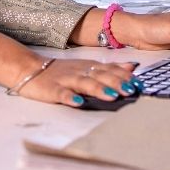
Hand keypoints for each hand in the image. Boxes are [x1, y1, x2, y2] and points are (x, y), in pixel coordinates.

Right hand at [17, 58, 140, 107]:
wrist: (30, 68)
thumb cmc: (62, 71)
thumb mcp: (87, 66)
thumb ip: (109, 68)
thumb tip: (133, 67)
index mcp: (89, 67)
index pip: (109, 70)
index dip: (124, 77)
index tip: (139, 84)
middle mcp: (80, 71)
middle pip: (100, 76)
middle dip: (116, 83)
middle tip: (131, 91)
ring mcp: (66, 80)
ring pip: (84, 83)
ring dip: (99, 89)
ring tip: (112, 96)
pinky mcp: (52, 89)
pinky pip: (62, 93)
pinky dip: (70, 97)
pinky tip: (78, 102)